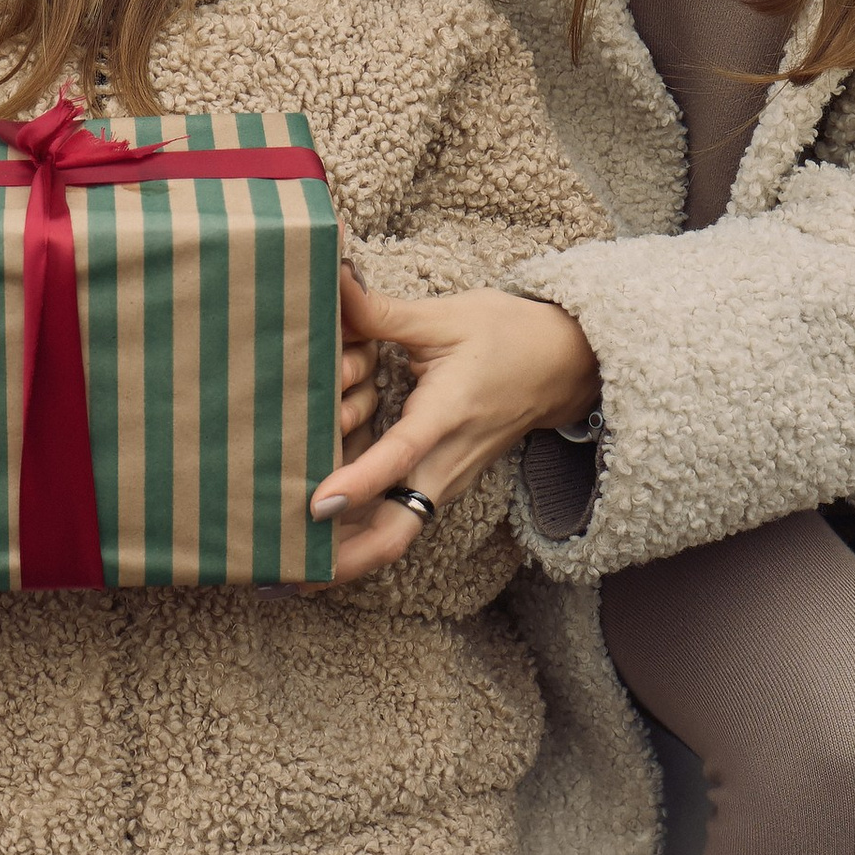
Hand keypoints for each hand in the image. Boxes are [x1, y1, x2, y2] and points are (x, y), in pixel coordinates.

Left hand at [312, 274, 597, 585]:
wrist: (564, 365)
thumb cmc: (507, 336)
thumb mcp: (445, 317)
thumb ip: (381, 310)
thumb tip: (333, 281)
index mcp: (447, 414)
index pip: (399, 457)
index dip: (358, 484)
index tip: (316, 505)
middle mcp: (448, 459)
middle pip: (400, 529)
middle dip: (348, 559)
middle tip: (290, 573)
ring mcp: (448, 478)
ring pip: (399, 532)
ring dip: (350, 552)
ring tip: (291, 566)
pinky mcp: (445, 482)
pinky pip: (403, 518)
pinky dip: (364, 533)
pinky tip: (323, 537)